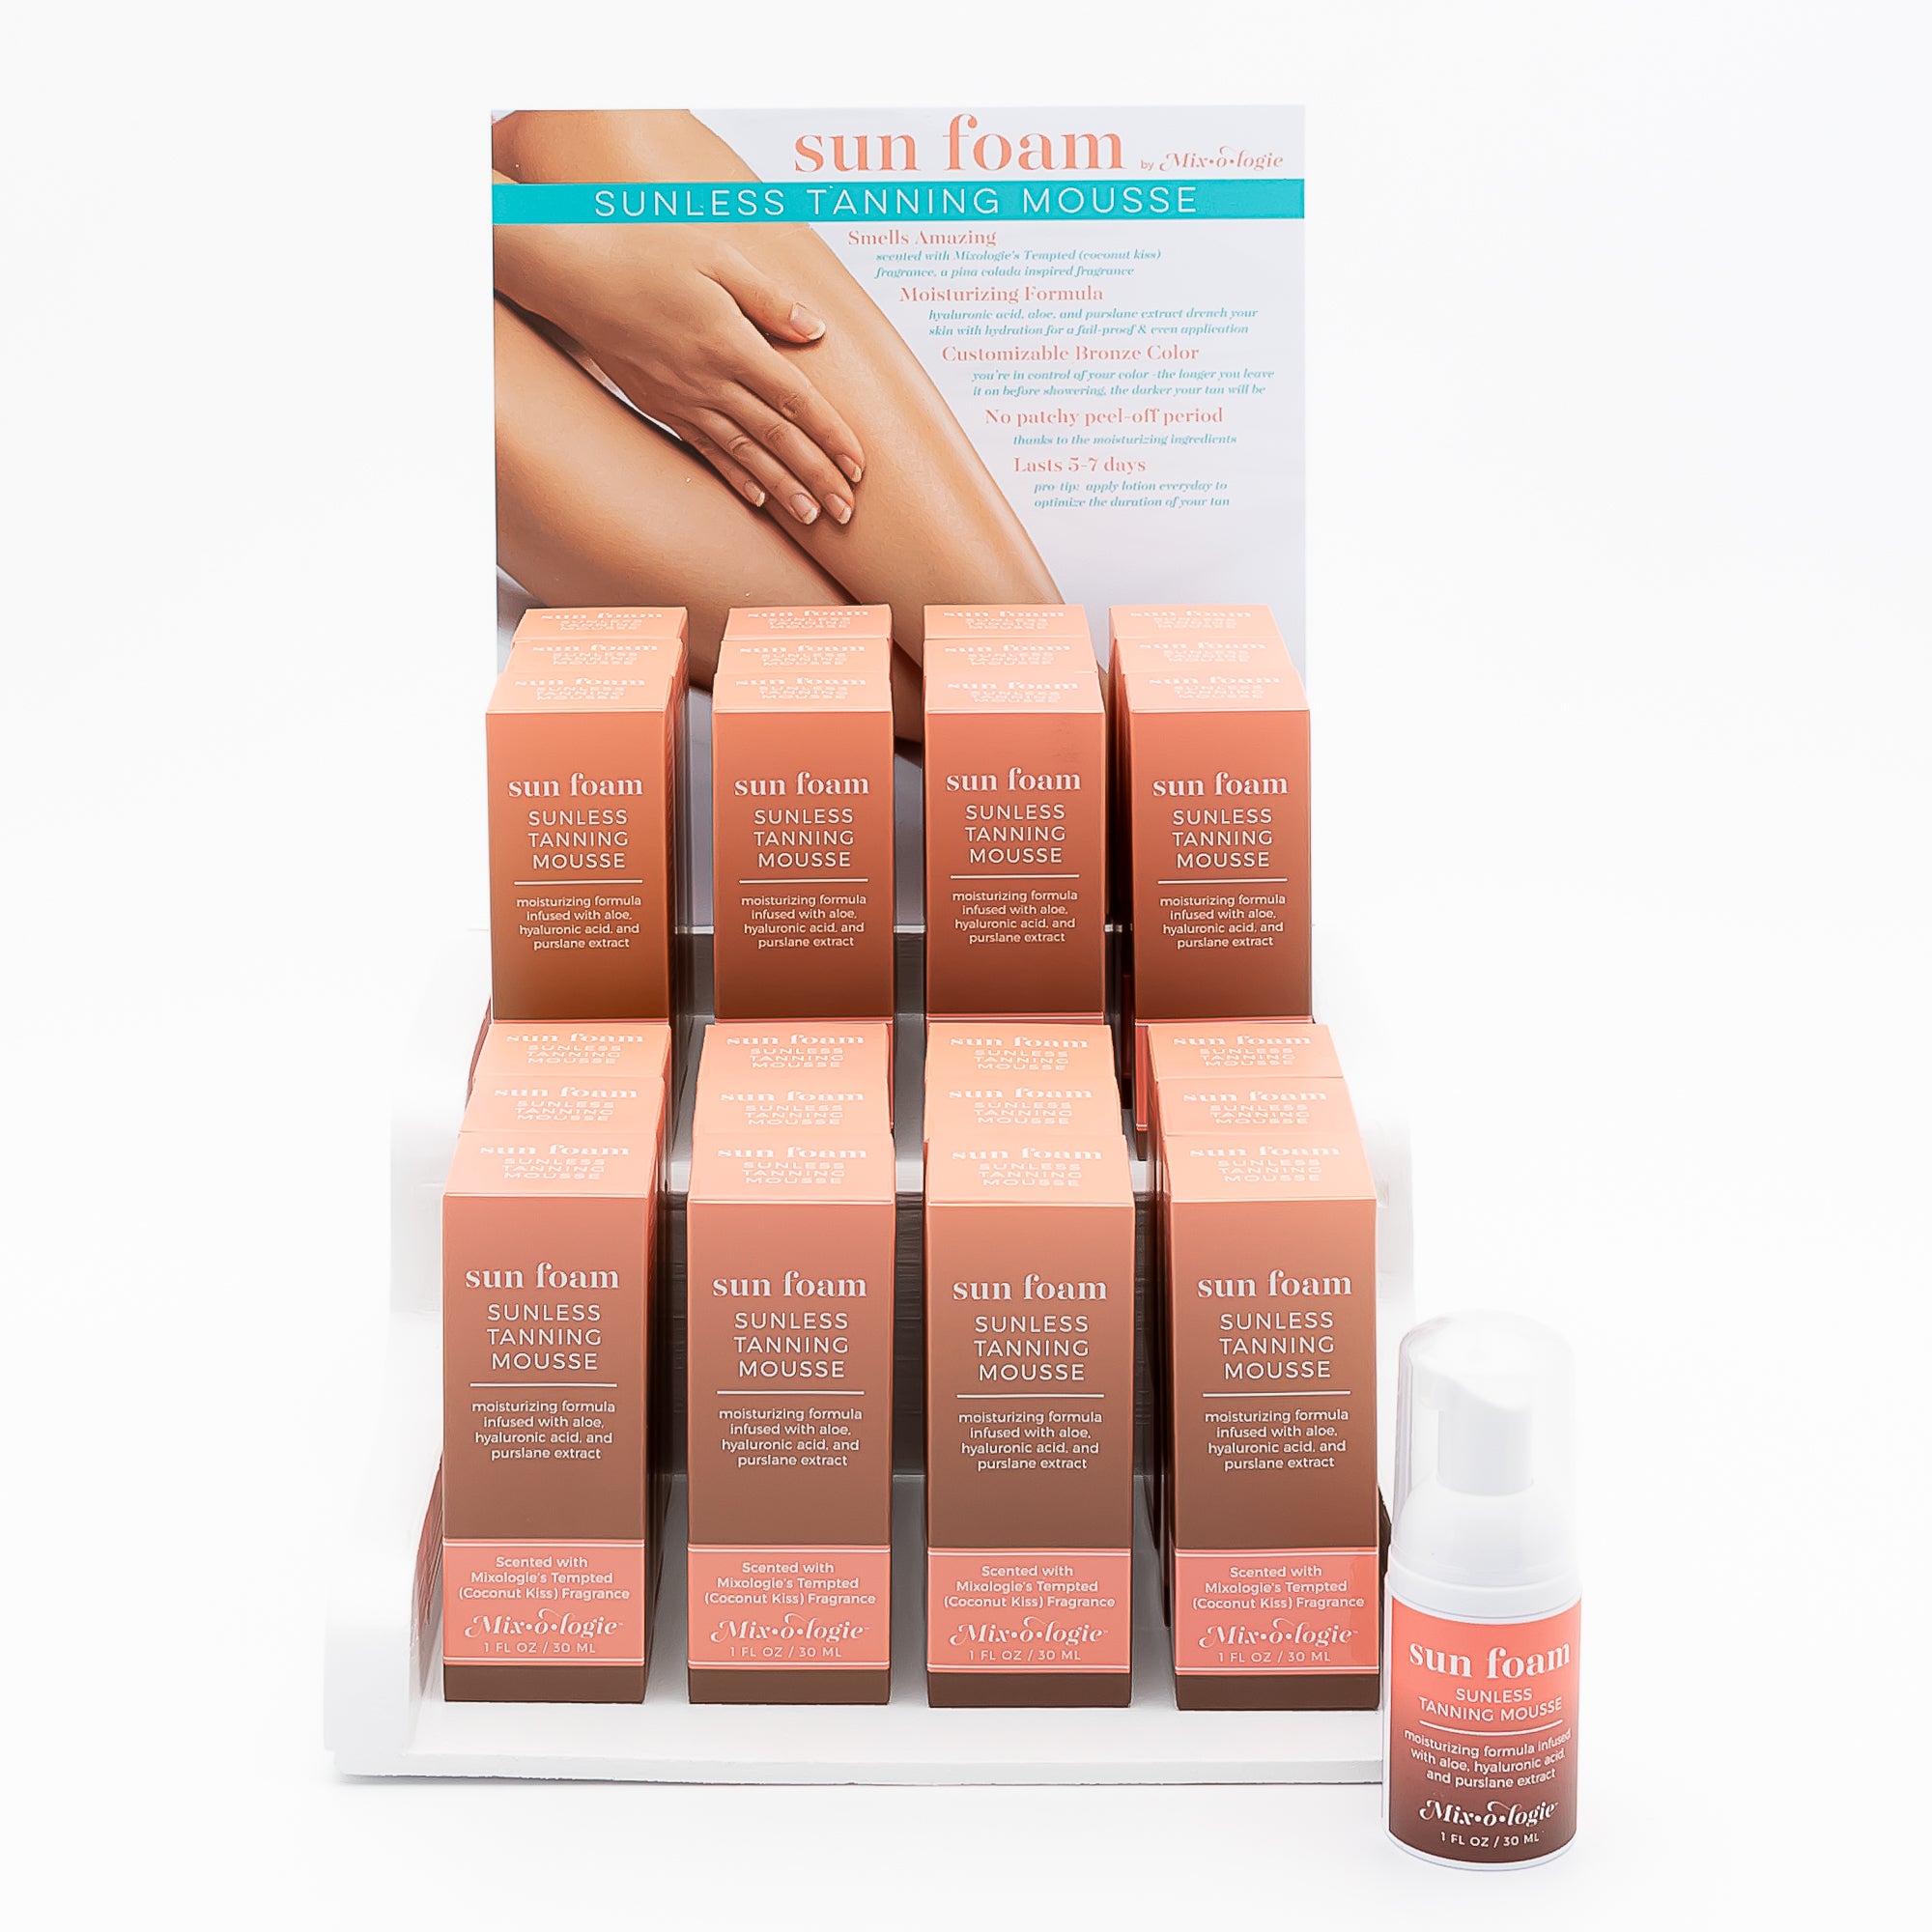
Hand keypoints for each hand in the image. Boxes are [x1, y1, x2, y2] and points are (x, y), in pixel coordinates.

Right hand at [496, 222, 863, 525]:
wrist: (574, 276)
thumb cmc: (647, 253)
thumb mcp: (716, 258)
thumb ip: (769, 299)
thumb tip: (816, 331)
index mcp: (731, 343)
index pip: (796, 400)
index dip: (831, 435)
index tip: (858, 465)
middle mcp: (710, 381)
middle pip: (776, 437)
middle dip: (816, 476)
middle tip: (848, 512)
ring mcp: (683, 400)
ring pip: (745, 454)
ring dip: (783, 488)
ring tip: (813, 517)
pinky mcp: (662, 408)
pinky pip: (706, 450)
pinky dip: (736, 476)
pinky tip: (759, 498)